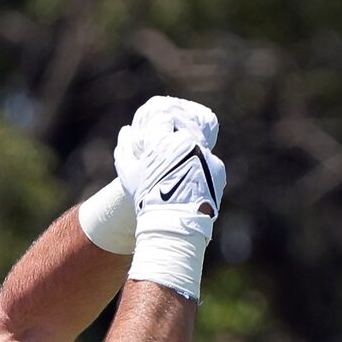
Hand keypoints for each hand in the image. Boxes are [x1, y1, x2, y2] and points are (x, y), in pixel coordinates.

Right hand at [114, 98, 224, 221]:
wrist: (171, 224)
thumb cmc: (145, 198)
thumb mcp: (129, 174)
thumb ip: (125, 149)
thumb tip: (126, 130)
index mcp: (163, 141)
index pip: (163, 117)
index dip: (159, 124)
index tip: (156, 135)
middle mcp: (186, 143)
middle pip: (182, 129)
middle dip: (175, 140)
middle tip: (168, 159)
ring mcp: (204, 154)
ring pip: (196, 146)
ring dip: (188, 155)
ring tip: (178, 177)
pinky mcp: (217, 168)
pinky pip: (207, 163)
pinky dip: (200, 170)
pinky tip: (191, 185)